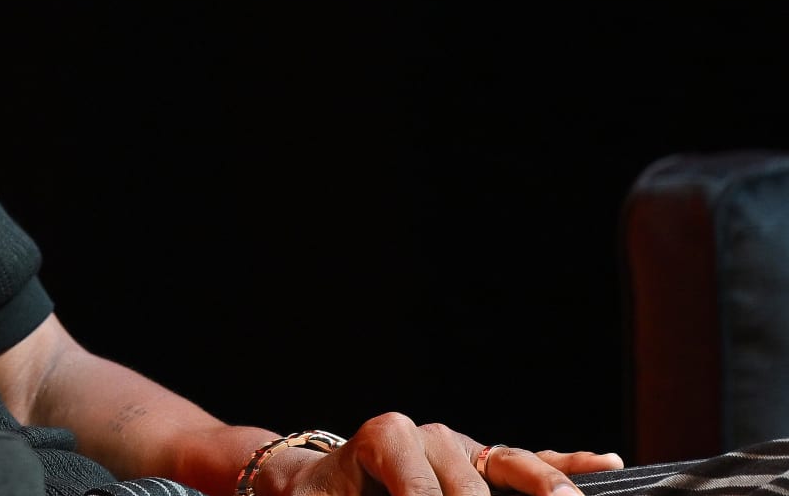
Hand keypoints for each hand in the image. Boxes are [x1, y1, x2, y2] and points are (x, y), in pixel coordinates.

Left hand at [284, 414, 622, 495]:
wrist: (320, 483)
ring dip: (545, 486)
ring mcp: (462, 449)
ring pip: (511, 463)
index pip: (418, 489)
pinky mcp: (485, 465)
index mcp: (386, 438)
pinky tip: (605, 464)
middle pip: (469, 483)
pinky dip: (565, 464)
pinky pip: (527, 462)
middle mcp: (429, 435)